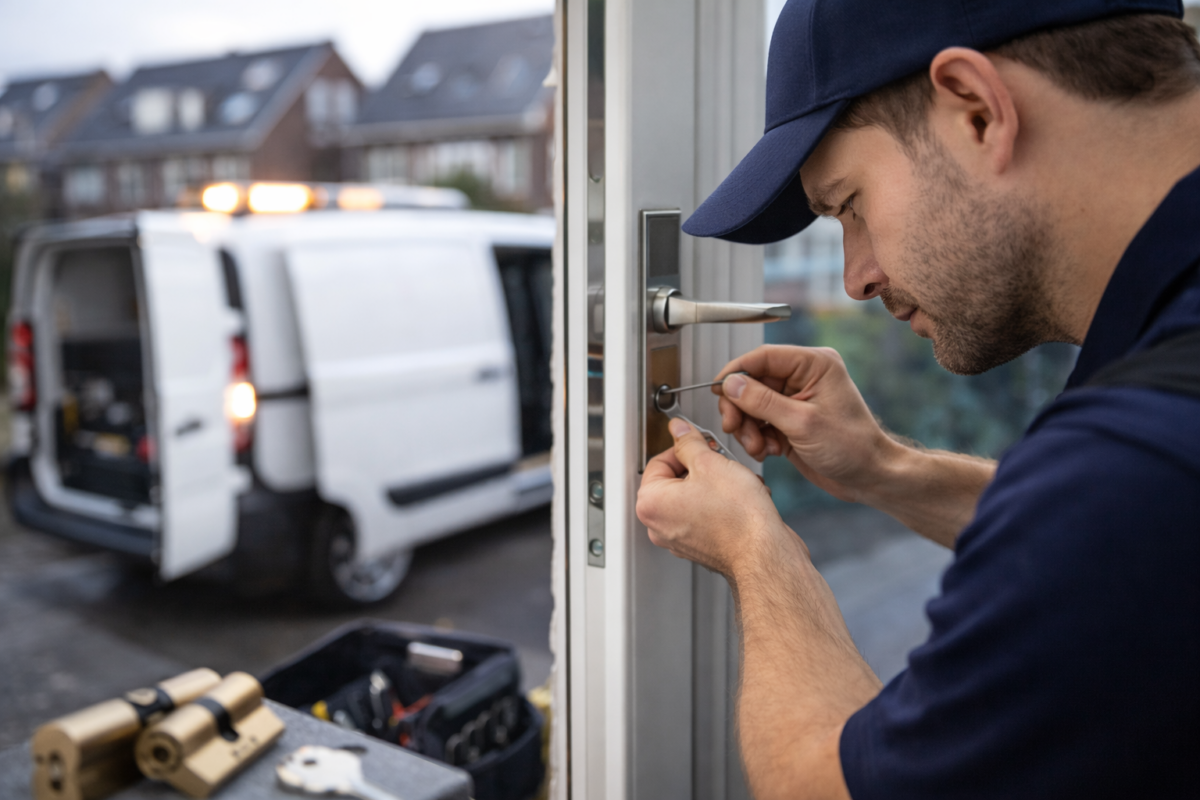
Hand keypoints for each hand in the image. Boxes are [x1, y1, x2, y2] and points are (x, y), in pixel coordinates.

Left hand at [636, 417, 791, 577]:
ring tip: (737, 482)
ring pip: (695, 497)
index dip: (684, 447)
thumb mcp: (710, 463)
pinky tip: (743, 500)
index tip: (700, 442)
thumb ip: (689, 443)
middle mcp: (660, 525)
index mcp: (651, 504)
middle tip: (722, 462)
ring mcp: (681, 539)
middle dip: (703, 467)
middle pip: (676, 480)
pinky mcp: (702, 547)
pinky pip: (707, 515)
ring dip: (717, 484)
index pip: (658, 461)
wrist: (764, 555)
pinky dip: (723, 505)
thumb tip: (680, 431)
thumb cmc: (738, 519)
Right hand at [715, 344, 903, 504]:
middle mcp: (802, 377)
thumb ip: (762, 401)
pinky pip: (758, 422)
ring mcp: (794, 400)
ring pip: (750, 404)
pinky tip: (770, 451)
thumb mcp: (802, 423)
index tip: (716, 390)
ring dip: (747, 427)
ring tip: (759, 447)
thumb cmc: (851, 447)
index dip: (736, 372)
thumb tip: (730, 384)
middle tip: (734, 427)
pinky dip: (756, 437)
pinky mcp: (788, 420)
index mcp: (813, 364)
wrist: (869, 477)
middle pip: (751, 382)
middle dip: (740, 408)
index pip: (762, 357)